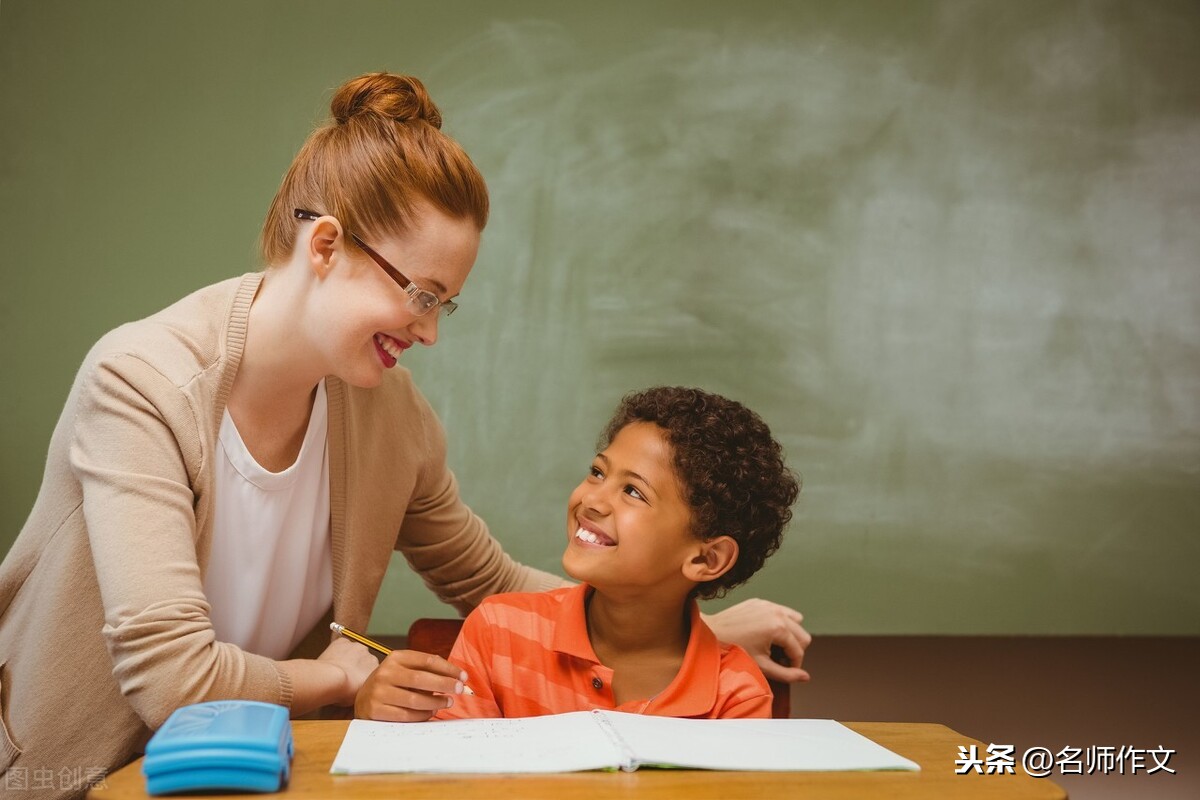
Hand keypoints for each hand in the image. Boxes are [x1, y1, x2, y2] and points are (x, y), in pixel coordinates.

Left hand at [318, 637, 380, 705]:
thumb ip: (365, 688)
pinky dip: (337, 650)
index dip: (363, 675)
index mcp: (376, 668)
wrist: (331, 680)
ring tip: (337, 668)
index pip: (372, 670)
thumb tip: (361, 690)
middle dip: (357, 664)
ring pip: (353, 650)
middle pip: (364, 658)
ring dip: (348, 657)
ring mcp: (356, 646)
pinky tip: (332, 660)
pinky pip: (341, 644)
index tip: (356, 680)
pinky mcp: (343, 642)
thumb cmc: (344, 691)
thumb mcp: (360, 695)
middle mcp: (369, 655)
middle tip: (346, 675)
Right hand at [354, 650, 469, 721]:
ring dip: (435, 702)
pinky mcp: (375, 710)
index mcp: (396, 658)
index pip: (427, 660)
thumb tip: (456, 678)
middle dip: (444, 684)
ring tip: (447, 702)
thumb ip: (426, 671)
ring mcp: (378, 692)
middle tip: (459, 689)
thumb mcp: (405, 670)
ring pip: (414, 699)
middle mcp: (385, 672)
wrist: (362, 700)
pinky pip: (405, 715)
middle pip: (421, 678)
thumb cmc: (392, 684)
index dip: (448, 669)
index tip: (463, 676)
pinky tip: (430, 712)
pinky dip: (422, 715)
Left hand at [704, 598, 811, 682]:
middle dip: (794, 650)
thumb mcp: (762, 666)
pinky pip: (781, 612)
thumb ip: (787, 674)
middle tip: (779, 659)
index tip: (784, 670)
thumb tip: (805, 677)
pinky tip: (767, 634)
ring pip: (796, 621)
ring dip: (790, 635)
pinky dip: (780, 623)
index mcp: (779, 627)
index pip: (799, 650)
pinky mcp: (761, 602)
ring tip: (775, 646)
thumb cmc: (734, 650)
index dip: (794, 665)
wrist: (711, 633)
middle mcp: (777, 613)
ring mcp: (769, 605)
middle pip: (802, 635)